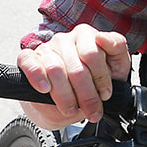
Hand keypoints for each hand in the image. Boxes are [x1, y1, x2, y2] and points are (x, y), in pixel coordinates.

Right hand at [16, 25, 131, 128]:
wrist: (70, 101)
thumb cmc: (94, 80)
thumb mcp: (116, 65)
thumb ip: (117, 47)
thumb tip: (103, 37)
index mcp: (87, 36)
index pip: (93, 53)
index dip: (101, 78)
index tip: (105, 94)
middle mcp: (66, 39)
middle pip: (77, 67)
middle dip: (87, 95)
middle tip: (91, 111)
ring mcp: (47, 48)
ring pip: (55, 70)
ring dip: (65, 95)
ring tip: (71, 108)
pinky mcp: (30, 58)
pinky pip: (30, 63)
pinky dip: (37, 77)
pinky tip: (45, 88)